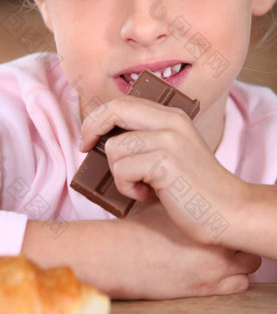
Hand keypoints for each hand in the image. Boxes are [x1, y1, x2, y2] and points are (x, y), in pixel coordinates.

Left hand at [81, 95, 247, 246]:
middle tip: (85, 148)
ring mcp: (168, 140)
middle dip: (91, 128)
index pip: (124, 102)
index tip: (89, 136)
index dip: (98, 116)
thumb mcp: (173, 152)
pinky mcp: (165, 162)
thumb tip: (104, 140)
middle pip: (114, 109)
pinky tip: (147, 194)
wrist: (228, 211)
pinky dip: (127, 187)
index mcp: (172, 116)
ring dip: (119, 173)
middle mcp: (170, 122)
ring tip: (141, 186)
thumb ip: (147, 139)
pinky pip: (122, 169)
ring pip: (114, 147)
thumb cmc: (194, 188)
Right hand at [119, 198, 260, 298]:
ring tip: (220, 257)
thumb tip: (192, 194)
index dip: (231, 219)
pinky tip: (214, 273)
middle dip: (237, 239)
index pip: (237, 216)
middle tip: (223, 239)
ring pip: (250, 263)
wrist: (122, 256)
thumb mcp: (162, 204)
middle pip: (247, 239)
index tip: (222, 221)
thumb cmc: (138, 229)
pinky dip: (232, 280)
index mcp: (207, 216)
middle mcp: (216, 240)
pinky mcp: (207, 287)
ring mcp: (214, 266)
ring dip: (239, 260)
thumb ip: (184, 201)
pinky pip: (240, 285)